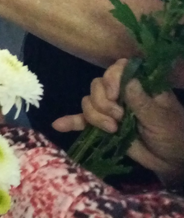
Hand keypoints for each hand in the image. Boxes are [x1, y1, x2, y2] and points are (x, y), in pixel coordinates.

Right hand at [53, 59, 183, 187]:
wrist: (171, 161)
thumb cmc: (173, 136)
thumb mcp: (160, 119)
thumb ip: (142, 101)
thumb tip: (127, 80)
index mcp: (140, 85)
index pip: (119, 69)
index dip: (111, 78)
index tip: (114, 95)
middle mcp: (122, 93)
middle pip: (98, 86)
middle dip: (102, 103)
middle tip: (118, 118)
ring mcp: (111, 109)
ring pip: (88, 102)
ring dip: (95, 117)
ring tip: (112, 130)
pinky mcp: (102, 125)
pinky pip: (82, 120)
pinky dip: (71, 121)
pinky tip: (59, 125)